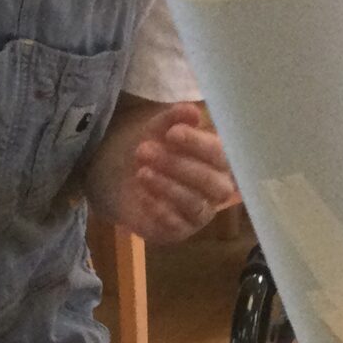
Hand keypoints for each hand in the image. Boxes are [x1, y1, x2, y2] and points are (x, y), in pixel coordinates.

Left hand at [85, 102, 239, 244]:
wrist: (121, 176)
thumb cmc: (151, 148)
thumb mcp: (157, 129)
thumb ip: (174, 119)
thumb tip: (192, 111)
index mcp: (218, 161)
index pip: (221, 155)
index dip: (198, 144)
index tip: (172, 133)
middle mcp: (216, 188)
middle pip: (213, 183)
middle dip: (179, 166)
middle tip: (145, 150)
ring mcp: (200, 212)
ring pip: (195, 204)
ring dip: (167, 187)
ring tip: (141, 172)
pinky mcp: (180, 231)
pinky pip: (176, 225)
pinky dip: (158, 209)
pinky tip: (141, 193)